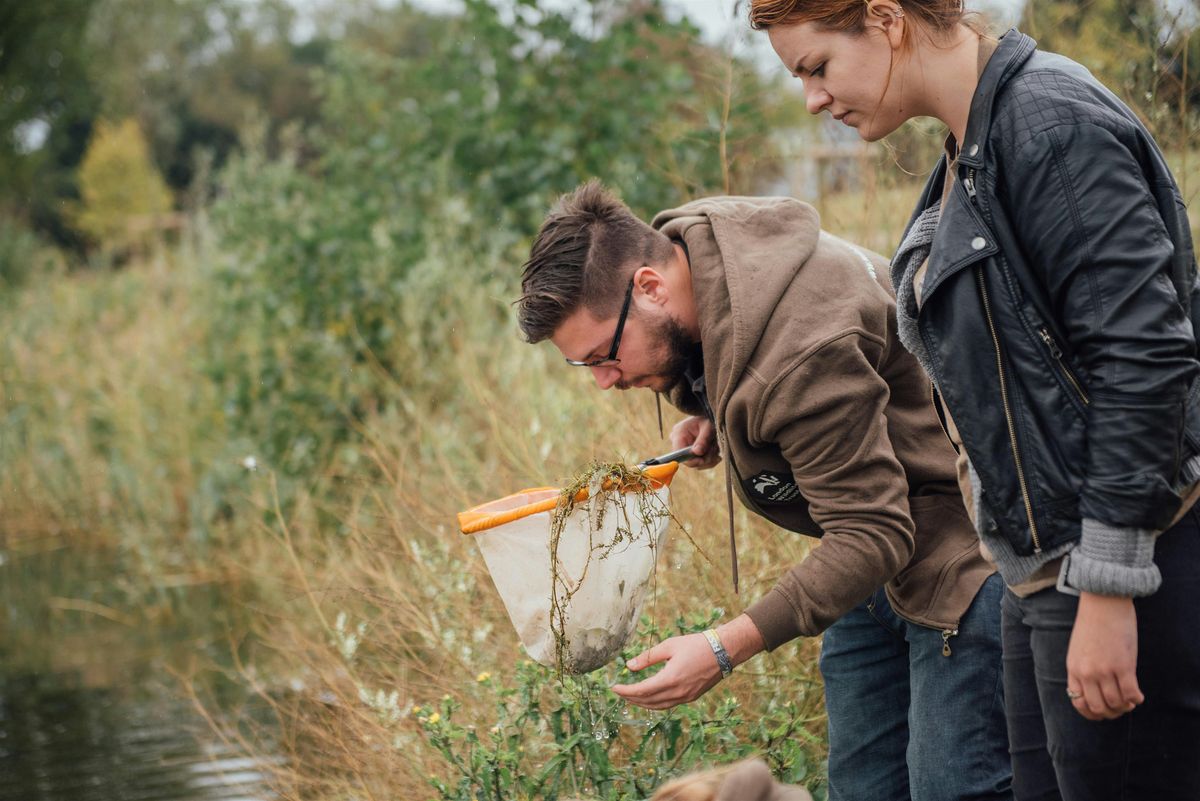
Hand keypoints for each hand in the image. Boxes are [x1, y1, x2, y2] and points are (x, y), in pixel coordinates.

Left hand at [612, 615, 765, 709]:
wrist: (723, 651)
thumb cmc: (696, 644)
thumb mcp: (669, 646)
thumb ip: (648, 657)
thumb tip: (628, 666)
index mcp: (670, 678)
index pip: (641, 691)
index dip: (625, 691)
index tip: (613, 688)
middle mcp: (678, 692)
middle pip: (648, 702)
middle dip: (631, 698)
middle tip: (618, 692)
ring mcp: (686, 697)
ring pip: (658, 706)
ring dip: (642, 703)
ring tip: (630, 697)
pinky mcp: (691, 697)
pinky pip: (668, 705)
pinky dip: (655, 704)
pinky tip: (649, 698)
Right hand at [670, 415, 719, 469]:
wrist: (711, 419)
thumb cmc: (709, 419)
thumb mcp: (708, 427)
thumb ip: (703, 440)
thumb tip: (697, 453)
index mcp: (678, 433)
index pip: (679, 453)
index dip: (691, 460)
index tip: (704, 460)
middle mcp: (678, 442)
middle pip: (689, 461)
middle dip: (704, 458)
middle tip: (715, 450)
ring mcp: (684, 449)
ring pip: (696, 464)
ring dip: (709, 459)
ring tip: (716, 447)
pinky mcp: (690, 454)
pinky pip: (700, 464)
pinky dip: (709, 460)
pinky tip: (715, 451)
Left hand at [1066, 592, 1143, 719]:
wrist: (1102, 602)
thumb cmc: (1092, 624)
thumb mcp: (1078, 649)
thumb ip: (1083, 669)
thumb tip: (1094, 691)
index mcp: (1073, 669)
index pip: (1078, 702)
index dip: (1092, 713)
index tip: (1103, 711)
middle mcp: (1087, 673)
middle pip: (1098, 707)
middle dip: (1111, 713)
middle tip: (1120, 707)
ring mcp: (1104, 670)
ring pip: (1116, 703)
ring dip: (1125, 706)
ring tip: (1130, 700)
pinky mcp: (1123, 665)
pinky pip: (1130, 693)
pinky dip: (1136, 699)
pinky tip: (1138, 695)